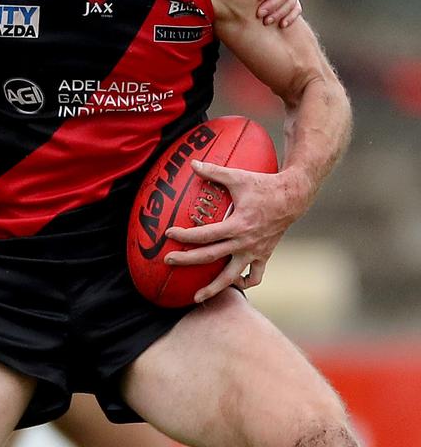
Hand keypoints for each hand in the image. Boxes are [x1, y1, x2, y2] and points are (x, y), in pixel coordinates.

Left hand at [163, 159, 311, 302]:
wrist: (293, 197)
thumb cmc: (263, 184)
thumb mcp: (237, 176)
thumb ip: (214, 171)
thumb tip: (192, 163)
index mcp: (238, 225)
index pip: (205, 235)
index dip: (185, 235)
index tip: (169, 233)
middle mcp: (245, 242)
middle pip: (211, 257)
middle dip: (188, 260)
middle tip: (168, 260)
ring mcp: (255, 252)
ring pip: (233, 276)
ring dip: (214, 287)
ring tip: (197, 297)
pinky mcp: (264, 255)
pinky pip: (255, 276)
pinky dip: (244, 282)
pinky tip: (232, 283)